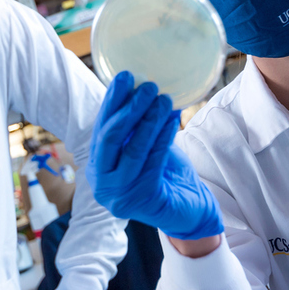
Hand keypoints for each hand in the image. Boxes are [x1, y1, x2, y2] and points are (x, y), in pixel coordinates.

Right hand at [86, 72, 223, 240]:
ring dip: (149, 121)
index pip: (101, 129)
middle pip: (109, 139)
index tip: (125, 77)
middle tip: (148, 86)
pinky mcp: (142, 201)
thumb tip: (142, 86)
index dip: (112, 102)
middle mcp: (102, 183)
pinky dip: (162, 138)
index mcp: (99, 167)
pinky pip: (152, 162)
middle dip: (128, 109)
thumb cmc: (167, 176)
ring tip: (164, 100)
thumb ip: (138, 127)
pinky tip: (171, 121)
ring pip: (132, 150)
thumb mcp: (147, 147)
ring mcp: (119, 195)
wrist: (189, 212)